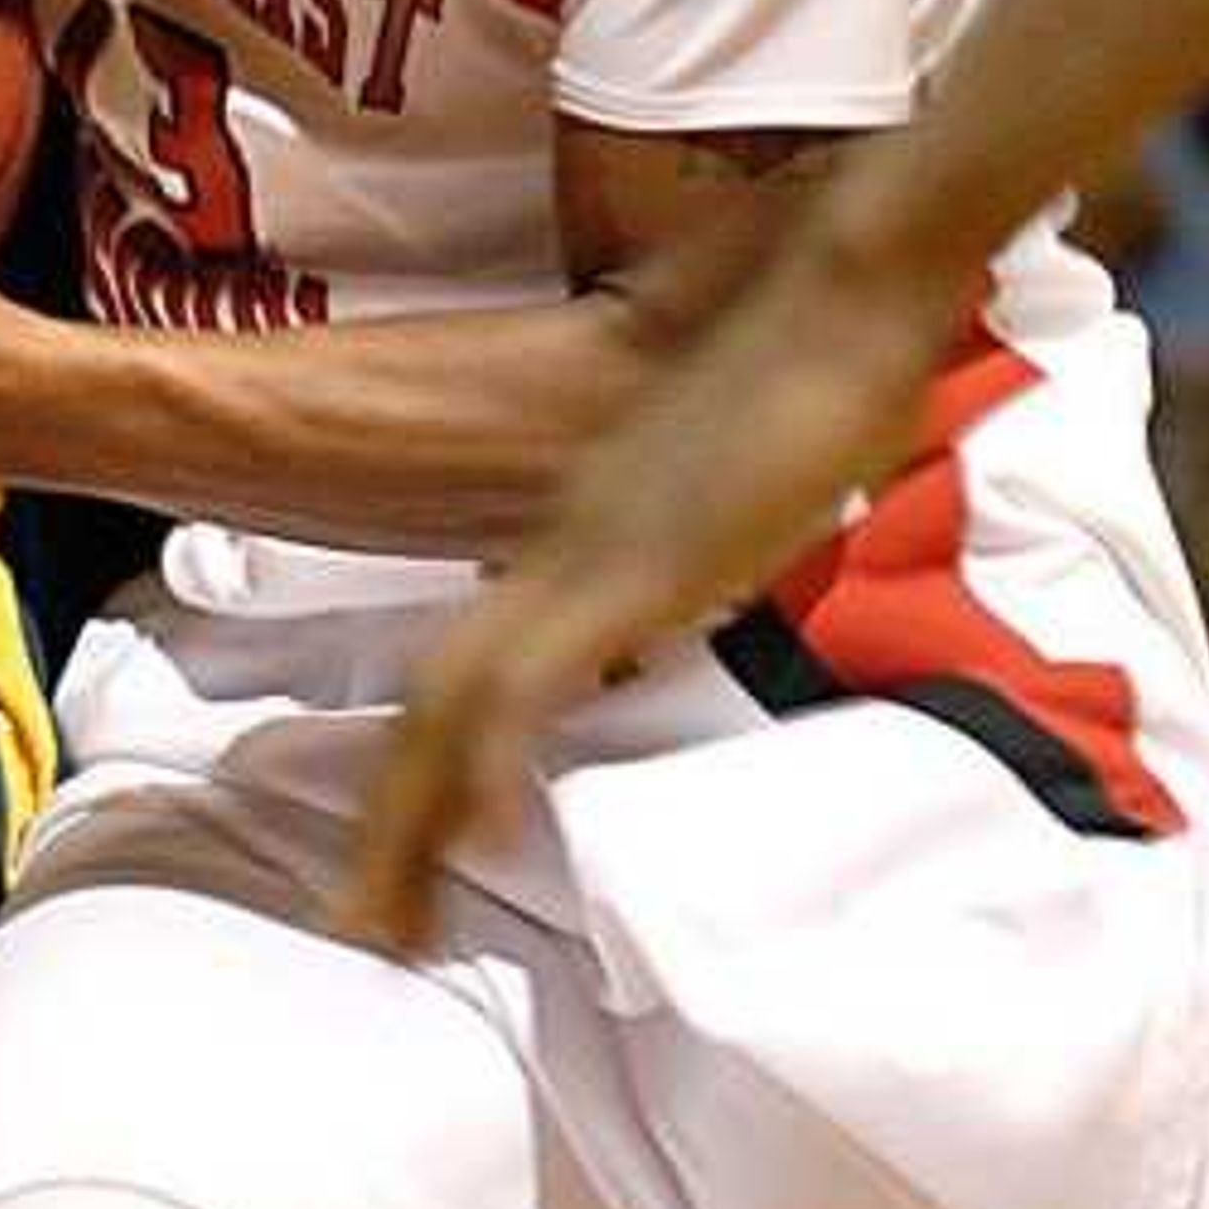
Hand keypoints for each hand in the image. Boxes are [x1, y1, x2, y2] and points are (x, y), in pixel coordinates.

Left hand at [347, 197, 951, 951]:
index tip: (421, 850)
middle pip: (439, 700)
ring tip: (383, 923)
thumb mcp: (753, 483)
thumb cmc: (824, 363)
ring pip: (456, 704)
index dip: (438, 763)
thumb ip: (713, 540)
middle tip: (364, 927)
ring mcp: (590, 550)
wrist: (844, 282)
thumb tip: (715, 584)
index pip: (482, 663)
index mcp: (587, 532)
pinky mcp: (635, 560)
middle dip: (394, 824)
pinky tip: (480, 835)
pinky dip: (496, 761)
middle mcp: (561, 544)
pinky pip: (536, 676)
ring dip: (412, 822)